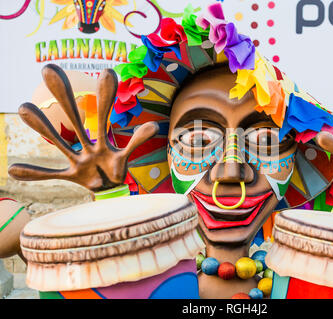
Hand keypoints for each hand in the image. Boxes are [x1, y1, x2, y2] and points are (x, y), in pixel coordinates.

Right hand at [8, 64, 157, 191]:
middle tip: (49, 69)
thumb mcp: (127, 155)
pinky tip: (13, 170)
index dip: (105, 97)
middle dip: (64, 96)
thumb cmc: (117, 169)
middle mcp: (88, 145)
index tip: (107, 72)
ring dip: (42, 125)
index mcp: (103, 140)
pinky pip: (50, 175)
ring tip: (24, 106)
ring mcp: (78, 159)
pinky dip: (34, 174)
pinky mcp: (72, 175)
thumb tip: (155, 125)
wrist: (110, 190)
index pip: (104, 114)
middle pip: (75, 118)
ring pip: (58, 140)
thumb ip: (137, 140)